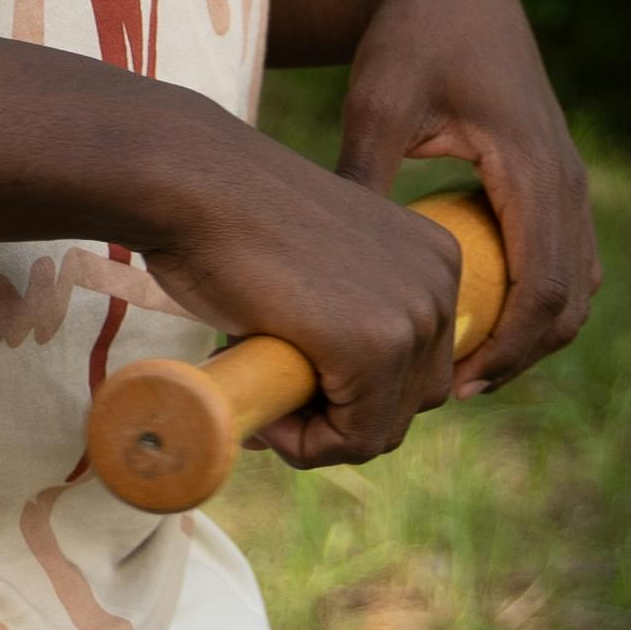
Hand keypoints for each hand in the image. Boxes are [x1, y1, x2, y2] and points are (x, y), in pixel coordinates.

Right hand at [156, 145, 477, 471]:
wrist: (191, 183)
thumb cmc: (230, 216)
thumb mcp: (320, 260)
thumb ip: (349, 302)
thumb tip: (341, 387)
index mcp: (435, 257)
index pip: (420, 363)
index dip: (356, 390)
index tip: (292, 380)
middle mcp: (439, 283)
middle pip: (411, 400)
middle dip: (342, 418)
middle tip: (275, 403)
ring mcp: (411, 316)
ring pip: (383, 429)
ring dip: (321, 437)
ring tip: (265, 406)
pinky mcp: (373, 347)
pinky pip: (354, 439)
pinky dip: (308, 447)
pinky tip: (266, 418)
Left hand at [338, 0, 597, 398]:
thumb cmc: (409, 38)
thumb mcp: (376, 105)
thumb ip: (362, 180)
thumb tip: (330, 268)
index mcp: (530, 168)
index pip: (543, 288)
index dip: (508, 350)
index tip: (457, 385)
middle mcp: (564, 178)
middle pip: (570, 300)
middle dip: (522, 354)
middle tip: (453, 389)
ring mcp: (567, 176)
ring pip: (576, 283)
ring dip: (533, 330)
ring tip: (464, 363)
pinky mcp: (555, 174)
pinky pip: (566, 256)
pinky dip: (537, 297)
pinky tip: (478, 314)